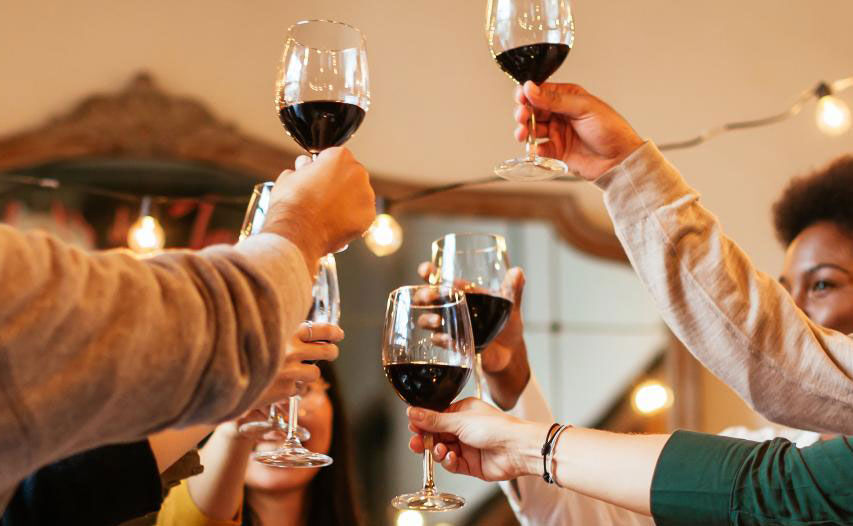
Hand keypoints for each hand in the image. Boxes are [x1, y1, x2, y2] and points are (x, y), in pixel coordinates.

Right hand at [254, 321, 341, 406]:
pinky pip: (298, 388)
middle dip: (331, 352)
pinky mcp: (286, 390)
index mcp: (287, 334)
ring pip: (315, 373)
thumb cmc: (248, 355)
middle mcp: (291, 351)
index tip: (338, 334)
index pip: (320, 330)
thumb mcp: (266, 338)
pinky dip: (292, 387)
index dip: (333, 332)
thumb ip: (286, 336)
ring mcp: (290, 372)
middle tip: (330, 353)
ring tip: (295, 371)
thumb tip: (310, 334)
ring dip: (308, 373)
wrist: (228, 379)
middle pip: (327, 351)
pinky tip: (277, 383)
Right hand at [262, 147, 375, 267]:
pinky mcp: (369, 216)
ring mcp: (366, 195)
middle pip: (351, 175)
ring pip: (358, 195)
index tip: (317, 179)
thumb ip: (303, 168)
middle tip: (322, 198)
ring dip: (347, 201)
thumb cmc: (291, 203)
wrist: (297, 232)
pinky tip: (335, 223)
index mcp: (340, 156)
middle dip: (339, 184)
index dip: (324, 169)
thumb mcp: (290, 176)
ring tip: (327, 213)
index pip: (335, 157)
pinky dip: (351, 219)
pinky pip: (361, 214)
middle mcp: (358, 172)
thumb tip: (304, 166)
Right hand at [407, 397, 543, 481]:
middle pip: (437, 435)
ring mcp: (468, 447)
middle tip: (416, 443)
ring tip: (440, 450)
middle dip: (426, 440)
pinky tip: (452, 458)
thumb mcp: (460, 421)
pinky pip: (453, 464)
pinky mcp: (471, 464)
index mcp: (462, 412)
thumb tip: (413, 412)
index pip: (436, 417)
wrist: (517, 449)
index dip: (423, 423)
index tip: (413, 427)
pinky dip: (450, 462)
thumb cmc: (496, 428)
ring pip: (443, 451)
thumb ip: (434, 420)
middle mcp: (464, 428)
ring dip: (438, 451)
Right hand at [417, 263, 529, 407]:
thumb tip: (517, 272)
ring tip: (437, 321)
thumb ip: (513, 289)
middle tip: (429, 296)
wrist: (511, 352)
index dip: (429, 273)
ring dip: (427, 319)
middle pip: (426, 299)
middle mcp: (450, 308)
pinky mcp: (453, 344)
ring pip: (426, 320)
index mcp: (462, 293)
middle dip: (422, 296)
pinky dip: (441, 340)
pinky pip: (439, 341)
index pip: (440, 279)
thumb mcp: (511, 304)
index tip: (425, 270)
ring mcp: (449, 327)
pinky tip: (447, 339)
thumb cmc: (507, 323)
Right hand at [514, 81, 644, 179]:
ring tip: (523, 134)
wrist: (620, 159)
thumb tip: (531, 88)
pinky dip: (534, 149)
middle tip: (521, 116)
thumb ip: (555, 99)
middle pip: (533, 110)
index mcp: (568, 98)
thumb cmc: (610, 129)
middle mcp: (561, 114)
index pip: (541, 92)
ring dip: (524, 130)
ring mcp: (558, 133)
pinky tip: (535, 149)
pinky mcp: (557, 152)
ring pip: (533, 129)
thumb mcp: (583, 108)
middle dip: (523, 113)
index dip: (528, 94)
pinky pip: (540, 149)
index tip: (519, 98)